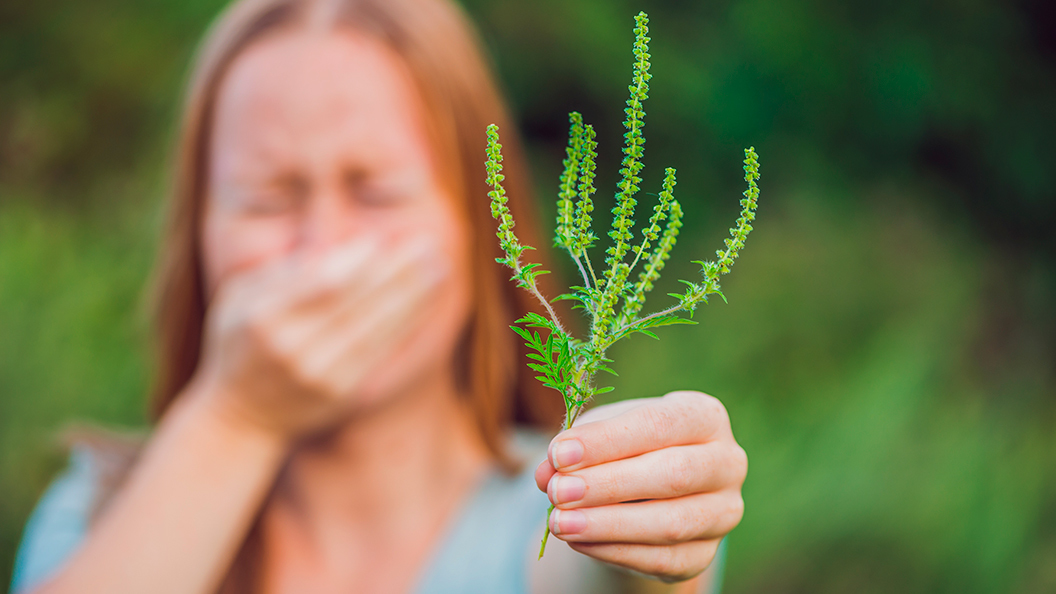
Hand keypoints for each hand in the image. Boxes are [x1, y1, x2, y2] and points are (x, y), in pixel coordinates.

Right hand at [189, 235, 445, 442]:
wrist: (241, 418)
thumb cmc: (241, 342)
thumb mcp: (237, 299)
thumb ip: (279, 272)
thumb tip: (334, 251)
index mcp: (262, 316)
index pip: (320, 283)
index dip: (355, 262)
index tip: (381, 241)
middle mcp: (291, 347)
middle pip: (355, 302)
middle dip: (397, 272)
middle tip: (429, 245)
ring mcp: (319, 373)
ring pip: (375, 327)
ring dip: (413, 296)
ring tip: (438, 269)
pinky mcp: (342, 394)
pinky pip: (380, 351)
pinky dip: (405, 324)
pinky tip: (425, 303)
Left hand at [534, 391, 746, 581]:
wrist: (648, 492)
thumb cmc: (624, 448)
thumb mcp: (599, 434)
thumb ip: (574, 446)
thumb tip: (548, 471)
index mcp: (704, 416)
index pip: (659, 424)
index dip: (607, 441)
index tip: (559, 453)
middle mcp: (727, 462)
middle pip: (672, 474)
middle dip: (608, 485)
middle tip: (558, 491)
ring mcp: (723, 512)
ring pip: (671, 523)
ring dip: (608, 524)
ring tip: (559, 522)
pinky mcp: (706, 554)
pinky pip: (663, 558)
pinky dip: (615, 551)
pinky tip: (578, 541)